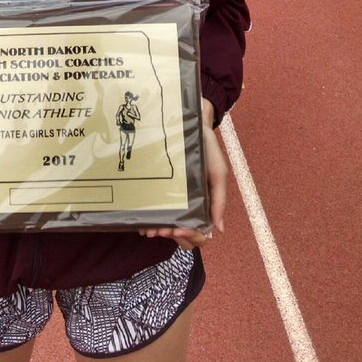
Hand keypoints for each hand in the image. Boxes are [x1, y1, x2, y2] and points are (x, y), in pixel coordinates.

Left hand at [138, 98, 227, 249]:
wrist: (193, 126)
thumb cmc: (209, 151)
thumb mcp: (218, 173)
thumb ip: (219, 200)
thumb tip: (219, 230)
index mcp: (205, 205)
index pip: (201, 233)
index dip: (191, 235)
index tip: (180, 228)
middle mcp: (189, 206)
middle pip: (183, 235)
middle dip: (173, 236)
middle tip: (162, 230)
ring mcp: (175, 199)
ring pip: (168, 226)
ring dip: (159, 231)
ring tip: (149, 229)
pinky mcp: (161, 189)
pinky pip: (156, 211)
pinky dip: (149, 220)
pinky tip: (142, 221)